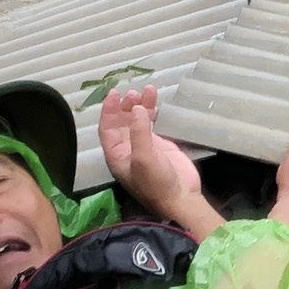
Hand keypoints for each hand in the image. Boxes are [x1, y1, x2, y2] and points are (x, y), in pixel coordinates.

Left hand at [99, 86, 216, 234]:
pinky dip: (153, 112)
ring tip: (148, 91)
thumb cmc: (157, 183)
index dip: (109, 110)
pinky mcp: (159, 145)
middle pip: (122, 121)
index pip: (107, 128)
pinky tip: (156, 102)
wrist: (181, 198)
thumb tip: (137, 108)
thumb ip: (139, 132)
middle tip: (135, 93)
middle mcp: (127, 149)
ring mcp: (144, 146)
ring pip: (138, 120)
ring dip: (141, 105)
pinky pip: (152, 124)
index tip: (115, 93)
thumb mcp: (144, 158)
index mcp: (116, 155)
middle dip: (126, 106)